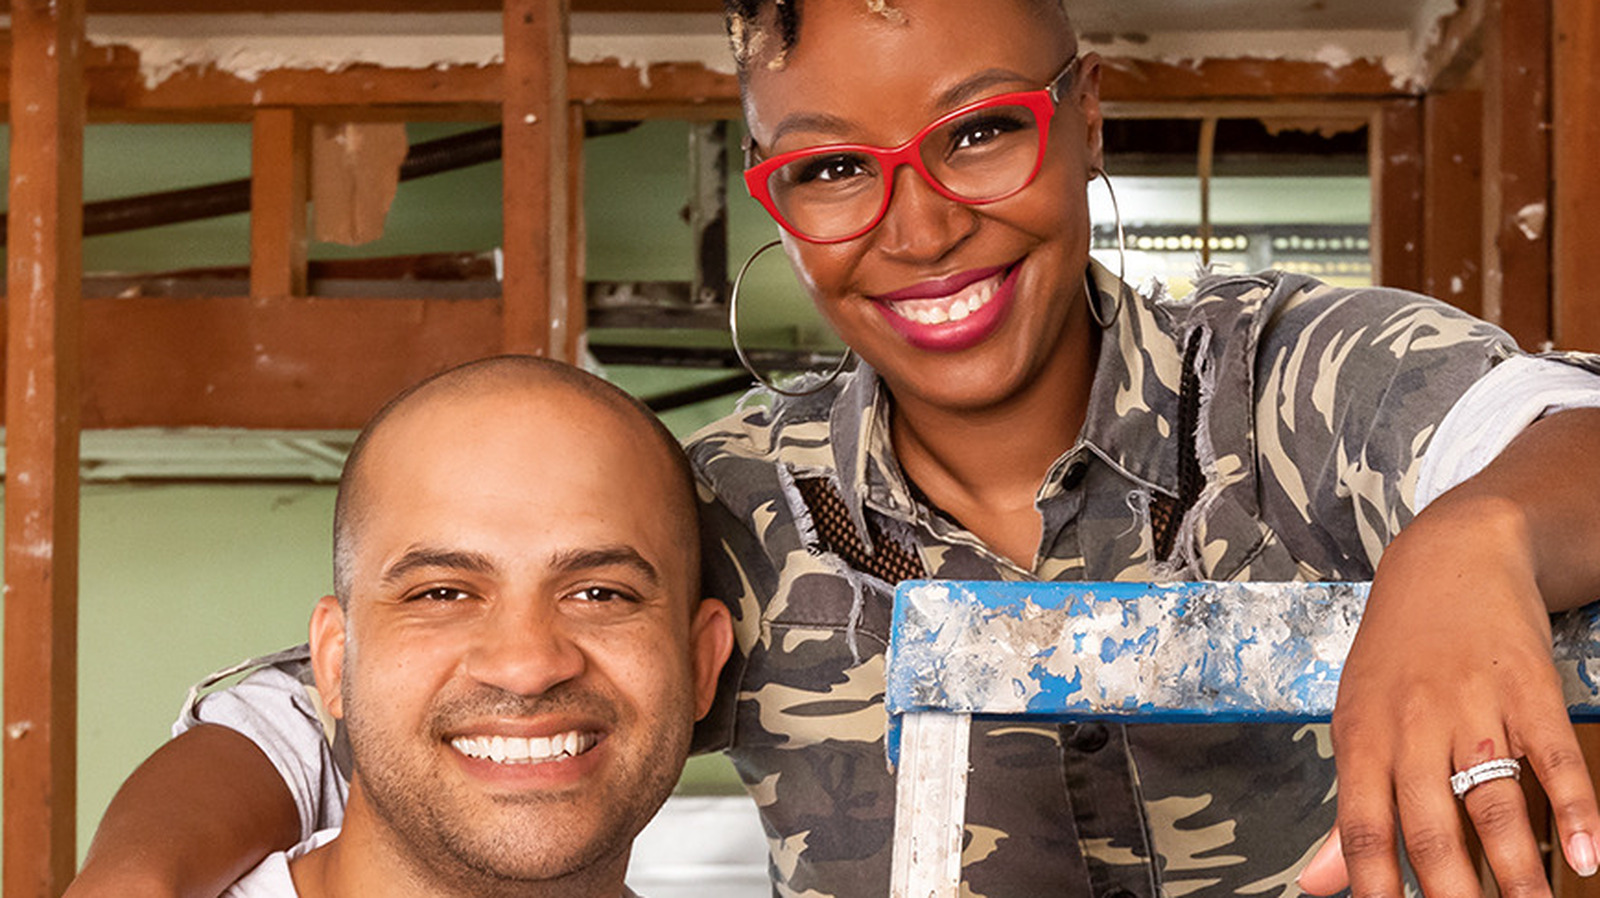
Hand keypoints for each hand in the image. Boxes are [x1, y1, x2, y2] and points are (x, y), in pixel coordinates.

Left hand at [1328, 497, 1599, 897]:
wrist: (1450, 559)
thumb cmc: (1398, 655)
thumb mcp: (1359, 721)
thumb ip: (1348, 808)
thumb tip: (1318, 885)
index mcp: (1362, 737)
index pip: (1361, 826)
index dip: (1374, 886)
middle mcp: (1414, 726)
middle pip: (1431, 827)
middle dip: (1452, 895)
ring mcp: (1474, 708)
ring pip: (1495, 802)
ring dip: (1517, 871)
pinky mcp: (1530, 691)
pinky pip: (1553, 757)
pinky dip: (1576, 808)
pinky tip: (1587, 855)